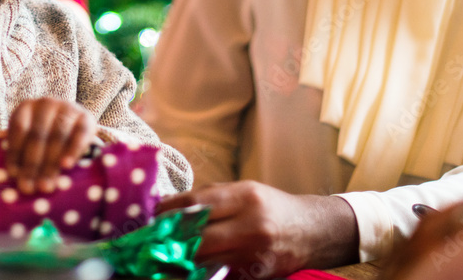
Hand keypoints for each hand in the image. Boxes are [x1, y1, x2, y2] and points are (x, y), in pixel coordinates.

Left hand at [4, 98, 96, 194]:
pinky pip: (79, 134)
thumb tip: (14, 177)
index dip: (15, 153)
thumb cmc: (44, 137)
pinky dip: (73, 151)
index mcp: (26, 107)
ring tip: (46, 185)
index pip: (19, 129)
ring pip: (57, 136)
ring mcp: (67, 108)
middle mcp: (46, 103)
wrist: (73, 124)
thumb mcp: (29, 141)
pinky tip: (66, 166)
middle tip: (30, 187)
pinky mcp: (86, 117)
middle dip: (32, 164)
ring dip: (50, 163)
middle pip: (37, 135)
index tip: (14, 176)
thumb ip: (22, 155)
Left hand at [157, 181, 358, 277]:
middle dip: (171, 240)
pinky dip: (201, 272)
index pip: (197, 203)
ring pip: (206, 261)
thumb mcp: (243, 191)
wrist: (313, 232)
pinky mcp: (257, 275)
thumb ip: (208, 198)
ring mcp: (255, 254)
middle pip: (199, 237)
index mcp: (246, 197)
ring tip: (161, 256)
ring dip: (181, 260)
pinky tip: (186, 268)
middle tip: (150, 240)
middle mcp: (251, 225)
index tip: (150, 215)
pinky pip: (221, 274)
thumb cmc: (272, 206)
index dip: (168, 211)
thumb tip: (169, 205)